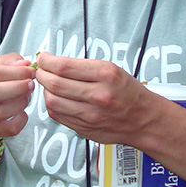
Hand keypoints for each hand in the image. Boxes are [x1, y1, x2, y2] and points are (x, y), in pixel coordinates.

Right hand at [0, 53, 35, 138]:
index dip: (17, 73)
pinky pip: (4, 129)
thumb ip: (11, 60)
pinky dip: (19, 122)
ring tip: (26, 97)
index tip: (31, 72)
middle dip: (17, 89)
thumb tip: (25, 64)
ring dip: (19, 104)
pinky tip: (22, 113)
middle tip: (30, 85)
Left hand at [33, 52, 156, 144]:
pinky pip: (58, 115)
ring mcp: (90, 115)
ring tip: (48, 84)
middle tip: (40, 70)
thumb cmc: (129, 92)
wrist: (144, 120)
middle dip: (41, 74)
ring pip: (52, 101)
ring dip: (45, 90)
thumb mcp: (113, 69)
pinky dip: (52, 105)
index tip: (44, 58)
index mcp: (106, 74)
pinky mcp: (84, 128)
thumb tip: (54, 63)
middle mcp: (98, 95)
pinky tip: (56, 98)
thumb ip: (84, 67)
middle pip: (55, 83)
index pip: (64, 66)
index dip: (47, 61)